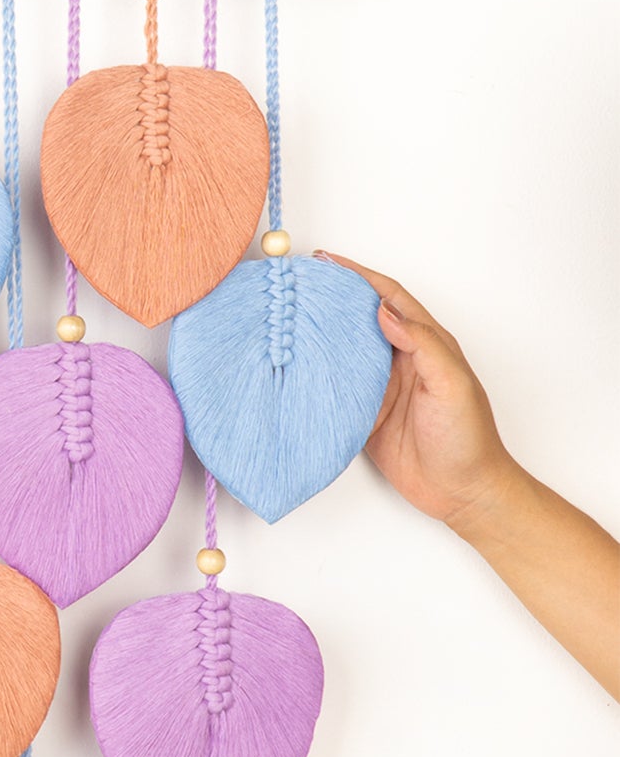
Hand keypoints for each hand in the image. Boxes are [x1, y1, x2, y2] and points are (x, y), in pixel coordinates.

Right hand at [318, 253, 517, 530]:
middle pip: (362, 317)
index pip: (389, 297)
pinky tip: (296, 366)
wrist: (463, 494)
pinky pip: (338, 387)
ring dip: (321, 333)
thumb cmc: (468, 439)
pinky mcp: (367, 414)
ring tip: (289, 317)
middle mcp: (402, 360)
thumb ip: (422, 345)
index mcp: (427, 344)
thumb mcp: (452, 385)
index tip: (326, 262)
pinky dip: (318, 374)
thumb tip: (383, 311)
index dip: (359, 276)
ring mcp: (383, 387)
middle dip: (334, 297)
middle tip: (297, 284)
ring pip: (346, 349)